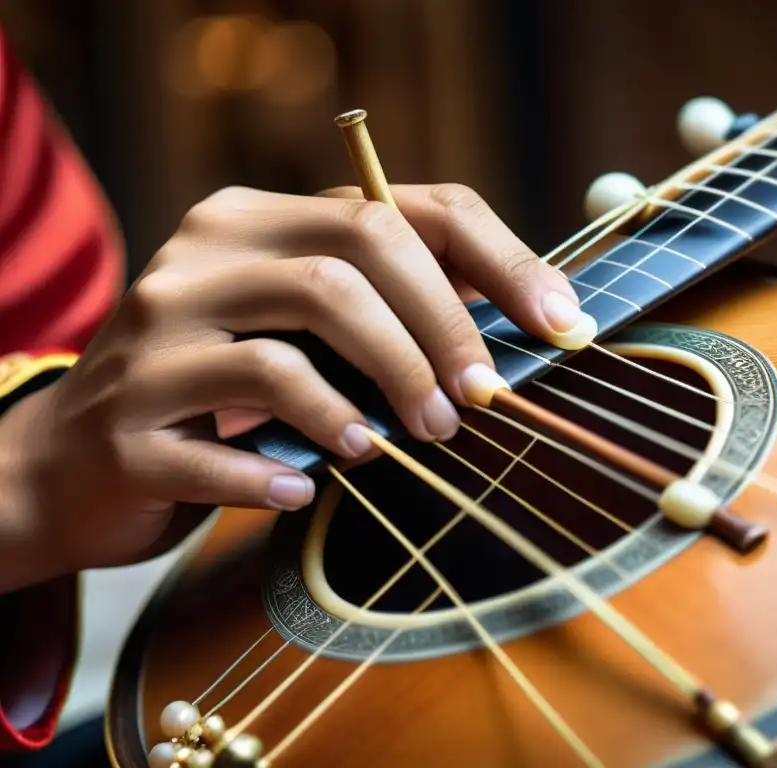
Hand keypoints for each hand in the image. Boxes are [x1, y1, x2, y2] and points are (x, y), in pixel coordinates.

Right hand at [0, 183, 587, 591]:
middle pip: (350, 261)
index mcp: (258, 222)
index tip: (563, 324)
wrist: (78, 458)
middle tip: (472, 406)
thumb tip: (527, 324)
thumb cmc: (224, 393)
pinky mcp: (126, 423)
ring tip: (396, 445)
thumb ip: (389, 311)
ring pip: (290, 347)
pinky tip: (303, 491)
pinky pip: (222, 449)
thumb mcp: (305, 329)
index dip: (498, 262)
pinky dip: (280, 475)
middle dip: (437, 336)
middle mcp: (203, 256)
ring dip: (370, 402)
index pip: (399, 208)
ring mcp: (155, 337)